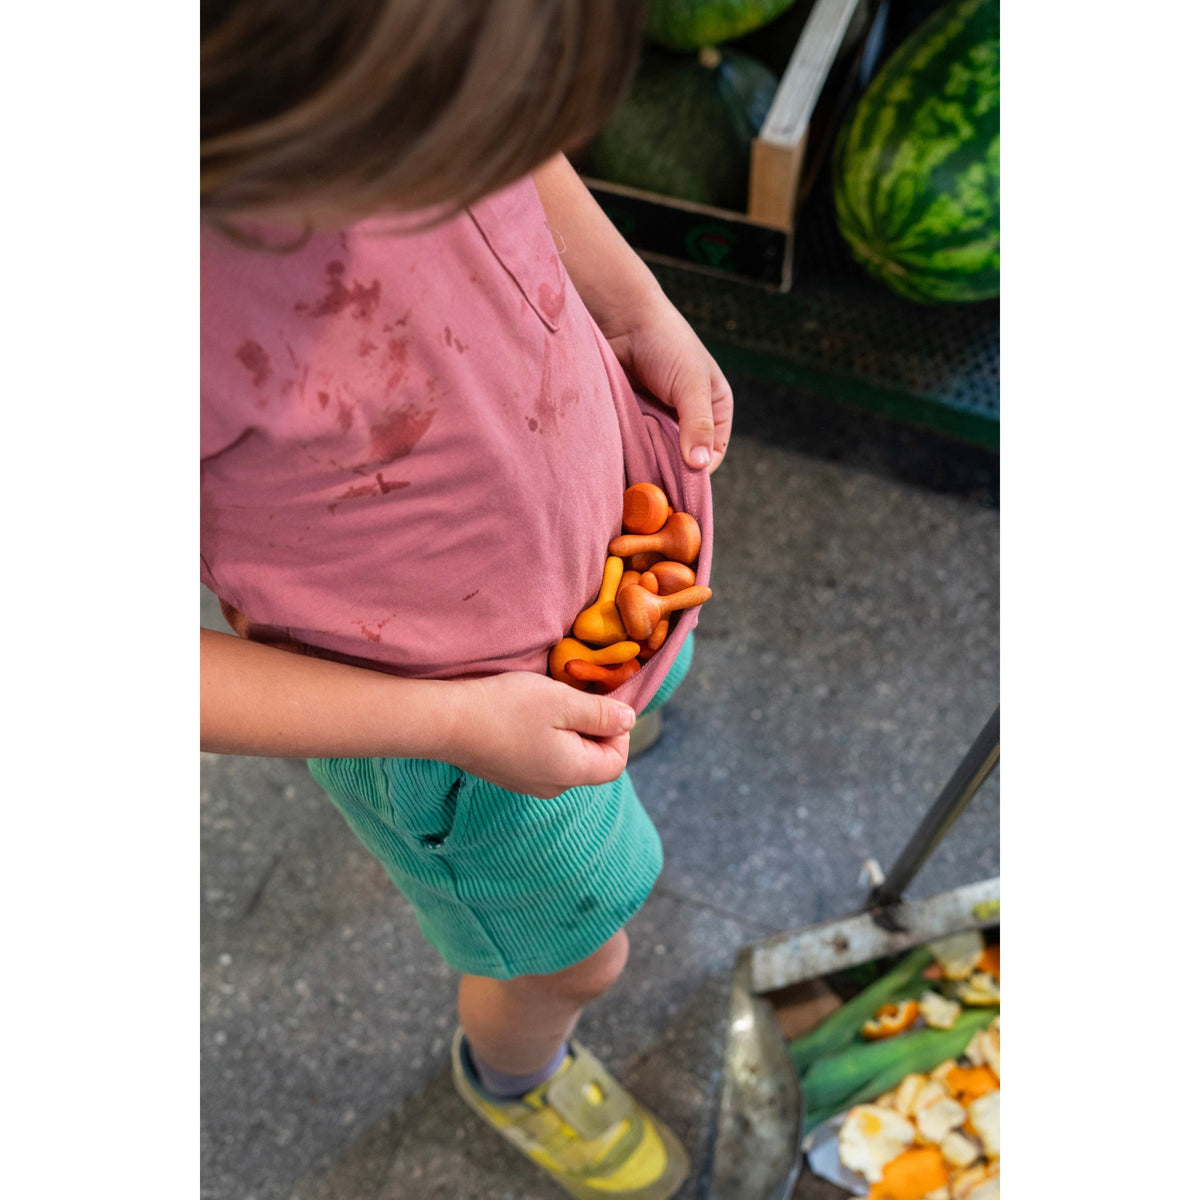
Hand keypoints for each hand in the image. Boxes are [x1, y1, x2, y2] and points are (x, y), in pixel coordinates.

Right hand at [443, 672, 635, 797]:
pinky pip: (542, 757)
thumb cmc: (507, 707)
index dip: (618, 731)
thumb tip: (629, 720)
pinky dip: (544, 735)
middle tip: (573, 696)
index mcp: (571, 772)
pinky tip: (525, 714)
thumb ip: (601, 713)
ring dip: (566, 729)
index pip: (616, 762)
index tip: (601, 701)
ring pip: (566, 757)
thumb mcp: (563, 701)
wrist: (447, 721)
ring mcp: (527, 783)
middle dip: (591, 727)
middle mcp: (553, 786)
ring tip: (547, 702)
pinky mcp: (508, 774)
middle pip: (592, 761)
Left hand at [601, 295, 733, 473]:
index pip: (713, 454)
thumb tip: (699, 466)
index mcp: (715, 409)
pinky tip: (622, 458)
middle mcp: (688, 419)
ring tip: (637, 469)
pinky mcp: (633, 419)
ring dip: (649, 463)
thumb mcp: (691, 384)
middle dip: (671, 470)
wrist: (622, 318)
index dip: (699, 471)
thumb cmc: (666, 343)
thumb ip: (698, 424)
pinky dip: (630, 454)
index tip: (681, 484)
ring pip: (657, 456)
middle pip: (683, 460)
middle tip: (655, 483)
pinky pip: (634, 446)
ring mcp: (658, 420)